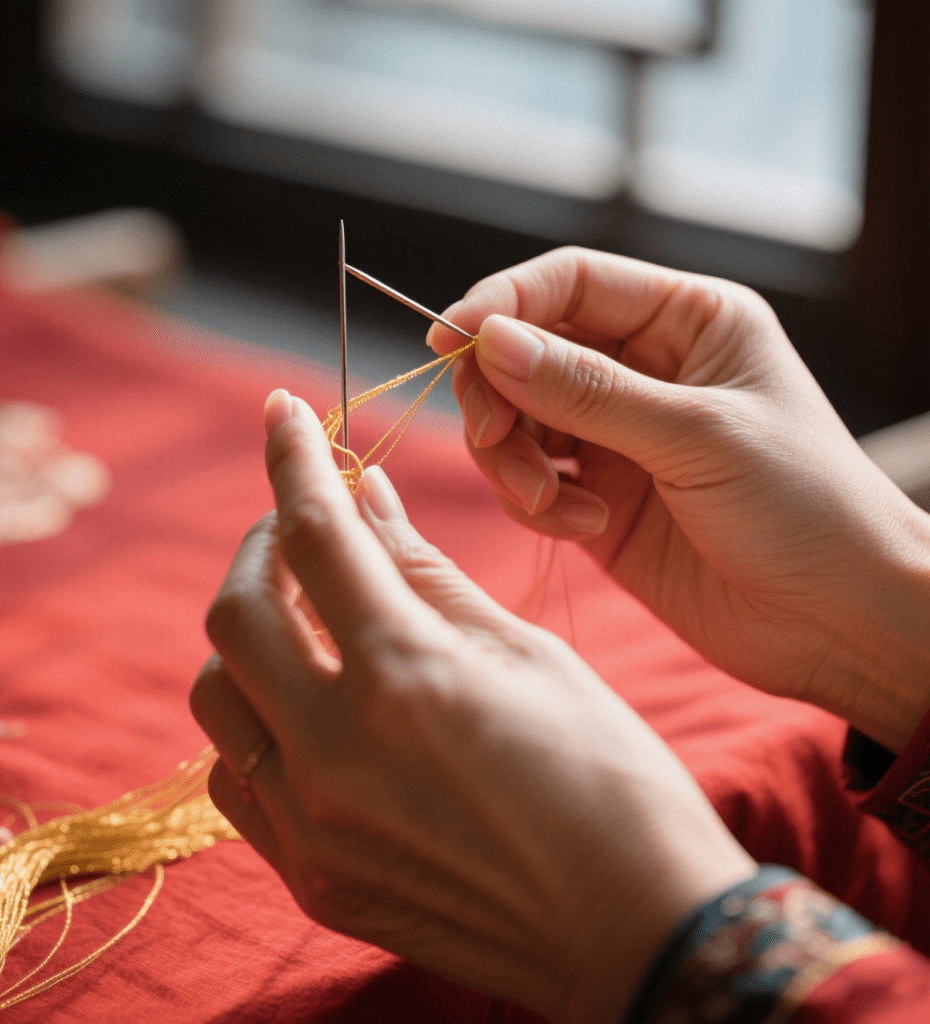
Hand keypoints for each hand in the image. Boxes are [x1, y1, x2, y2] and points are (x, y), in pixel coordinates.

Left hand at [191, 390, 754, 1022]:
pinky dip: (257, 716)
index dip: (293, 458)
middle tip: (306, 524)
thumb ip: (426, 571)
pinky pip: (234, 776)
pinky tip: (308, 700)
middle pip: (237, 611)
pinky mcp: (311, 875)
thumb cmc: (609, 776)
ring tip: (310, 612)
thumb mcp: (526, 653)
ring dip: (252, 632)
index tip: (280, 411)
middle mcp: (335, 752)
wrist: (634, 927)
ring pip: (220, 693)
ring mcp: (311, 825)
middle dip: (264, 544)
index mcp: (407, 676)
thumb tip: (367, 497)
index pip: (315, 534)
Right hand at [428, 247, 929, 752]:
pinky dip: (535, 503)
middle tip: (495, 438)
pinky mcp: (597, 496)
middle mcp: (644, 369)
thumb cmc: (804, 508)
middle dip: (498, 395)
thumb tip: (491, 341)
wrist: (835, 620)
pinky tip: (584, 527)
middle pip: (526, 351)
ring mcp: (616, 435)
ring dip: (512, 460)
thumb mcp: (697, 436)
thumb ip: (587, 390)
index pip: (571, 283)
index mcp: (686, 321)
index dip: (503, 302)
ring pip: (516, 419)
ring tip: (552, 505)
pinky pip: (530, 480)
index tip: (448, 341)